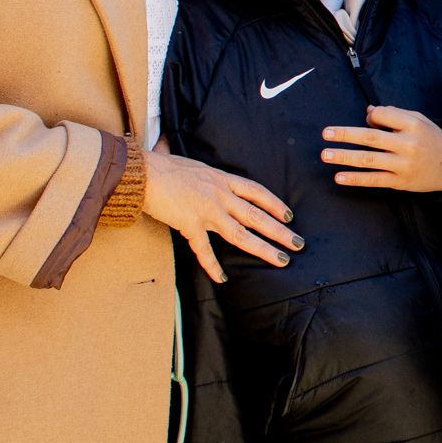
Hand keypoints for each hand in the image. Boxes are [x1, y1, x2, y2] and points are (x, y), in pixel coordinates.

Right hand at [143, 150, 298, 283]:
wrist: (142, 173)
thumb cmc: (161, 166)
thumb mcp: (191, 164)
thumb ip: (201, 173)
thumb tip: (196, 166)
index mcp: (221, 179)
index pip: (256, 191)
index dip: (274, 204)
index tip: (288, 216)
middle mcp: (220, 195)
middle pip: (257, 215)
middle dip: (280, 231)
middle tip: (298, 243)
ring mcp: (207, 210)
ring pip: (242, 233)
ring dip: (264, 248)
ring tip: (282, 260)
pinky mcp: (190, 224)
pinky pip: (204, 249)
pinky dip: (213, 265)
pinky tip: (222, 278)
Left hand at [323, 106, 441, 193]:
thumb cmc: (431, 139)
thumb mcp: (419, 120)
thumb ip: (394, 114)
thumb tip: (368, 111)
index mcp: (413, 125)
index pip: (383, 115)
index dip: (372, 116)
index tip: (370, 119)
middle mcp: (408, 145)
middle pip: (371, 138)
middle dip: (346, 135)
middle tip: (326, 133)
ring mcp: (403, 165)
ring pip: (369, 160)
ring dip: (345, 157)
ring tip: (326, 154)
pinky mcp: (399, 182)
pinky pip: (374, 180)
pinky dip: (356, 179)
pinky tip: (339, 177)